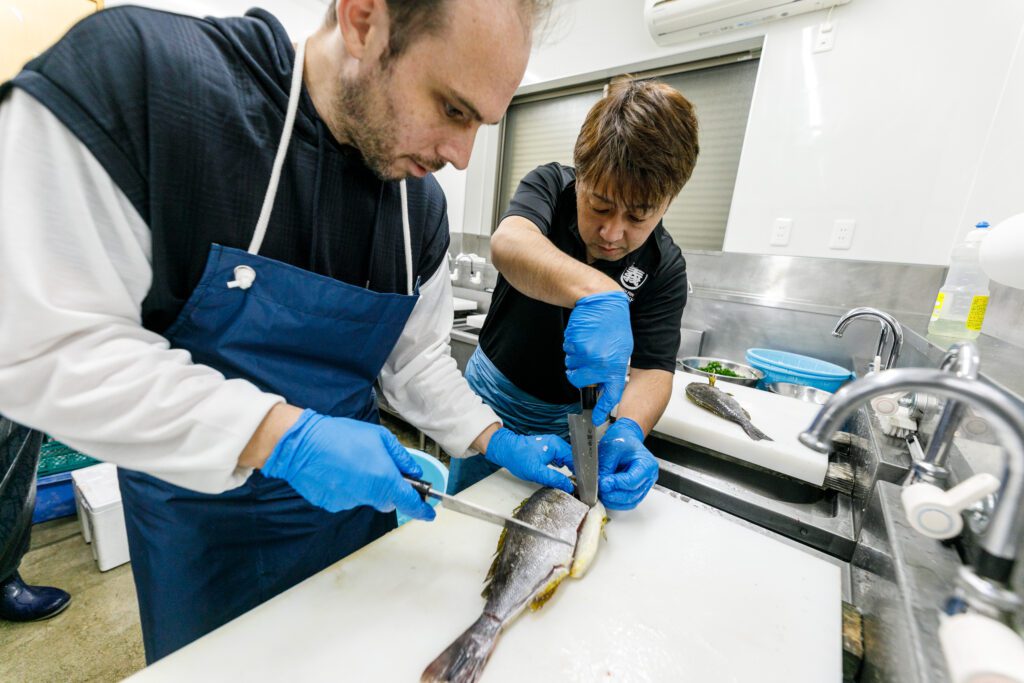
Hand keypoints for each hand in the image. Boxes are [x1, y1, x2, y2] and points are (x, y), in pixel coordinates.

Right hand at [261, 409, 435, 520]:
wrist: (303, 444)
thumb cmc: (340, 436)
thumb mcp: (380, 438)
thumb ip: (400, 457)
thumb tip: (413, 471)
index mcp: (384, 480)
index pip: (410, 502)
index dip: (422, 510)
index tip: (429, 513)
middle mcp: (368, 496)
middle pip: (388, 501)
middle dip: (389, 489)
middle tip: (380, 468)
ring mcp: (349, 502)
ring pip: (366, 498)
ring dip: (365, 486)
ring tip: (351, 463)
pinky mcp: (332, 504)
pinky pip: (347, 498)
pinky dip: (347, 487)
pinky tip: (338, 470)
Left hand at [484, 427, 574, 492]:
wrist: (505, 449)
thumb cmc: (518, 458)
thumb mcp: (537, 472)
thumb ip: (555, 479)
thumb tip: (569, 486)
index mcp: (556, 446)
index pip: (576, 459)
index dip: (582, 472)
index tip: (585, 484)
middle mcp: (556, 443)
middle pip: (573, 458)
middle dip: (578, 471)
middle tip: (580, 485)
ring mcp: (552, 445)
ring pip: (567, 459)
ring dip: (571, 469)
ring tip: (574, 481)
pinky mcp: (548, 449)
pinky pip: (560, 458)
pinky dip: (563, 467)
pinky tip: (563, 475)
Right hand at [563, 291, 632, 424]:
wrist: (602, 302)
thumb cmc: (613, 325)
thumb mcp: (621, 351)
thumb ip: (612, 370)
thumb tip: (602, 386)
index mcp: (616, 366)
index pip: (610, 393)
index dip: (602, 409)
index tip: (597, 418)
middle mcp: (601, 363)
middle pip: (579, 381)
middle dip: (579, 374)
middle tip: (585, 361)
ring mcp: (586, 354)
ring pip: (571, 368)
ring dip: (575, 360)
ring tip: (587, 344)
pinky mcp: (575, 345)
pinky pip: (567, 354)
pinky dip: (571, 348)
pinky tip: (581, 338)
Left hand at [597, 418, 658, 510]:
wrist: (626, 437)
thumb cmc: (622, 440)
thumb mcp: (612, 449)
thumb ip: (606, 467)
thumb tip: (601, 483)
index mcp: (647, 465)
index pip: (632, 482)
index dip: (616, 485)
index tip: (602, 483)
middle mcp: (649, 478)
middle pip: (632, 495)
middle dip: (613, 496)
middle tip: (599, 491)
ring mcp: (644, 486)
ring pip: (630, 502)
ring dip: (613, 501)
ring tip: (600, 494)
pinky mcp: (636, 490)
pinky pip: (627, 502)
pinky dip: (616, 501)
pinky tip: (606, 496)